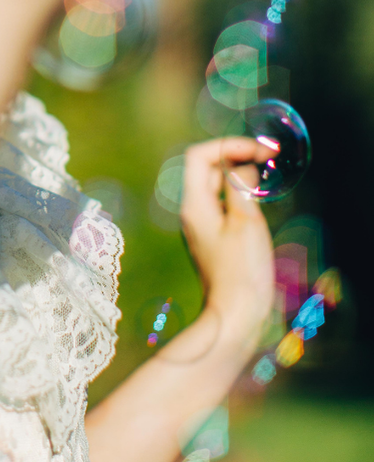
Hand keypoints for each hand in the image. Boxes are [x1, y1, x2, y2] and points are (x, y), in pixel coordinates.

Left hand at [179, 137, 275, 352]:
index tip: (258, 150)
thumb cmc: (242, 271)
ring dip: (239, 174)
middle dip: (235, 156)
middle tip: (268, 156)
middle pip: (206, 168)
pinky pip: (223, 204)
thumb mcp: (246, 221)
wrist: (236, 316)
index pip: (199, 156)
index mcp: (194, 205)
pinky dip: (239, 194)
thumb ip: (241, 185)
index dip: (228, 145)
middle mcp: (192, 212)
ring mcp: (202, 226)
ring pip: (216, 186)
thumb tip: (242, 162)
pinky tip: (258, 198)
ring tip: (266, 172)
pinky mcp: (215, 239)